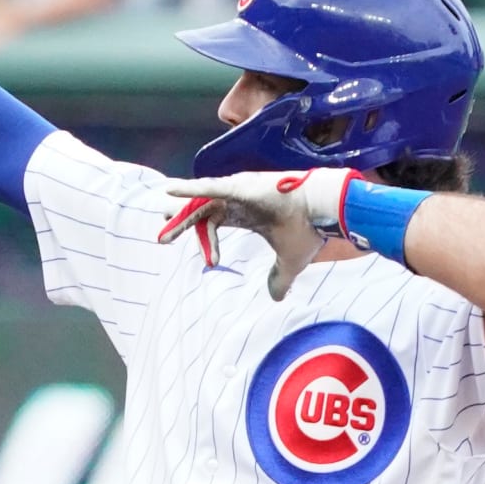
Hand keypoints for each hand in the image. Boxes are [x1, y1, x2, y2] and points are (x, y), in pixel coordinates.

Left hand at [159, 168, 363, 300]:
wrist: (323, 211)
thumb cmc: (308, 229)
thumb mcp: (290, 261)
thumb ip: (280, 278)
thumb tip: (276, 298)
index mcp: (249, 214)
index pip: (218, 224)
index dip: (209, 242)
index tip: (210, 263)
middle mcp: (240, 199)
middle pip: (203, 211)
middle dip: (183, 222)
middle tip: (164, 235)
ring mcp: (239, 189)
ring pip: (201, 200)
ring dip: (180, 210)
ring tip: (161, 217)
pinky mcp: (240, 185)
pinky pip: (208, 187)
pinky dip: (188, 188)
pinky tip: (169, 189)